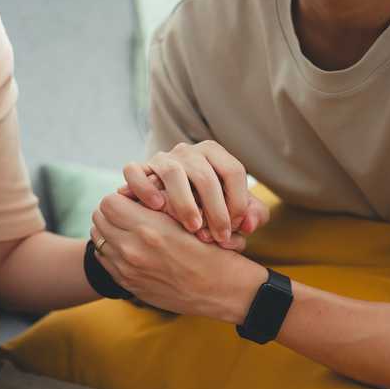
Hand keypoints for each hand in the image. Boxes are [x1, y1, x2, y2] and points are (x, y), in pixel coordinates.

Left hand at [92, 192, 265, 322]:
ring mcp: (128, 271)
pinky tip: (130, 248)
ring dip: (109, 231)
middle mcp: (133, 251)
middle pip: (99, 218)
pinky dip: (111, 251)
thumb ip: (157, 207)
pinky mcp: (130, 285)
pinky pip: (105, 261)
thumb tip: (132, 193)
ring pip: (98, 239)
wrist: (224, 290)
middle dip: (112, 211)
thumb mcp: (189, 219)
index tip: (134, 199)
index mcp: (149, 229)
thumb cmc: (213, 249)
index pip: (109, 201)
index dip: (121, 197)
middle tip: (128, 211)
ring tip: (128, 229)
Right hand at [122, 141, 268, 244]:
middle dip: (215, 210)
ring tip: (193, 227)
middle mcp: (188, 151)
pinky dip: (144, 189)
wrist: (172, 210)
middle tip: (219, 237)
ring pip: (172, 172)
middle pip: (205, 175)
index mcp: (214, 153)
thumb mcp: (236, 211)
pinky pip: (135, 172)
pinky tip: (157, 207)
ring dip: (184, 203)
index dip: (238, 201)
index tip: (236, 227)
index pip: (233, 171)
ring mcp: (162, 159)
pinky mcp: (140, 169)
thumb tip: (250, 225)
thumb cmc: (211, 210)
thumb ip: (254, 215)